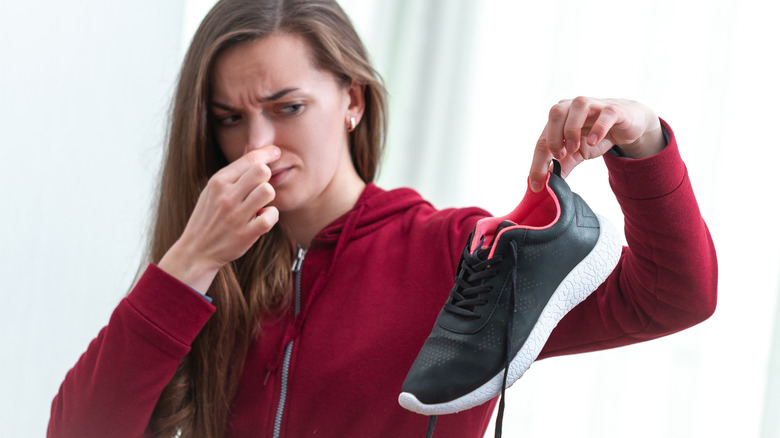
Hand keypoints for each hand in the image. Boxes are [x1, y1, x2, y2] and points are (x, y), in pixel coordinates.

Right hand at [158, 146, 280, 291]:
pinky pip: (271, 216)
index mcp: (217, 182)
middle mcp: (226, 196)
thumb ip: (232, 175)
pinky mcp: (246, 234)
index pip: (249, 159)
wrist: (196, 251)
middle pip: (261, 171)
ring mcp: (236, 215)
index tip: (276, 152)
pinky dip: (271, 216)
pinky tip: (262, 217)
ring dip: (269, 196)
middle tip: (261, 186)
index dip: (267, 153)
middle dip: (266, 176)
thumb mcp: (211, 191)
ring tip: (260, 203)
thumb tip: (254, 153)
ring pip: (268, 191)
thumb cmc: (207, 218)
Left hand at [528, 97, 664, 191]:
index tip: (537, 185)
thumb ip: (561, 167)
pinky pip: (605, 114)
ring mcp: (594, 105)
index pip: (543, 139)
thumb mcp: (577, 154)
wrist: (627, 124)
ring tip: (575, 149)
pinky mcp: (614, 109)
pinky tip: (594, 141)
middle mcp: (573, 106)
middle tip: (560, 156)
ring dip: (572, 129)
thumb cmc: (596, 136)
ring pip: (578, 106)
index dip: (538, 163)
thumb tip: (545, 186)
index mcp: (560, 118)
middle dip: (553, 137)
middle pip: (556, 113)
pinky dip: (598, 128)